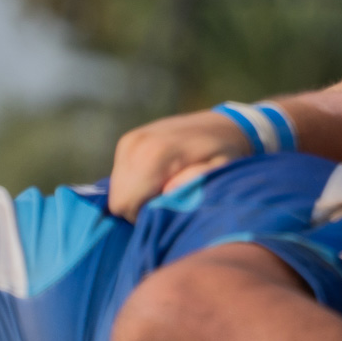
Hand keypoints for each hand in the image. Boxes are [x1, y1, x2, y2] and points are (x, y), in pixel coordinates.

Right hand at [108, 110, 253, 220]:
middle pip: (118, 200)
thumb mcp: (220, 171)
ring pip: (116, 189)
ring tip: (166, 186)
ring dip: (137, 194)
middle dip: (139, 207)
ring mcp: (130, 140)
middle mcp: (137, 144)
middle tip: (167, 199)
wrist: (224, 125)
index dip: (143, 215)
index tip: (167, 208)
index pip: (125, 204)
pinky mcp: (128, 140)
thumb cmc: (225, 154)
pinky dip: (135, 182)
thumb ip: (195, 181)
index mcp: (155, 154)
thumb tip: (168, 190)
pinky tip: (158, 176)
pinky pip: (120, 176)